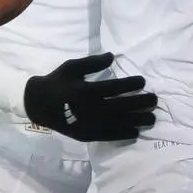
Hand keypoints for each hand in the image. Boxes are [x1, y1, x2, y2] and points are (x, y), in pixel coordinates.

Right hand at [24, 52, 156, 141]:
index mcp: (86, 90)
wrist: (37, 104)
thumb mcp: (72, 67)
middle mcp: (90, 108)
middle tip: (155, 100)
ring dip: (137, 120)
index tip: (143, 81)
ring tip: (152, 118)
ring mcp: (89, 124)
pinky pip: (108, 136)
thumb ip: (92, 62)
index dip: (131, 84)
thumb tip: (112, 56)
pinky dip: (123, 134)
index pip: (114, 88)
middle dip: (140, 103)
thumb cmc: (57, 82)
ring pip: (118, 123)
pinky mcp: (86, 135)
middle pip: (121, 106)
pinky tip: (135, 132)